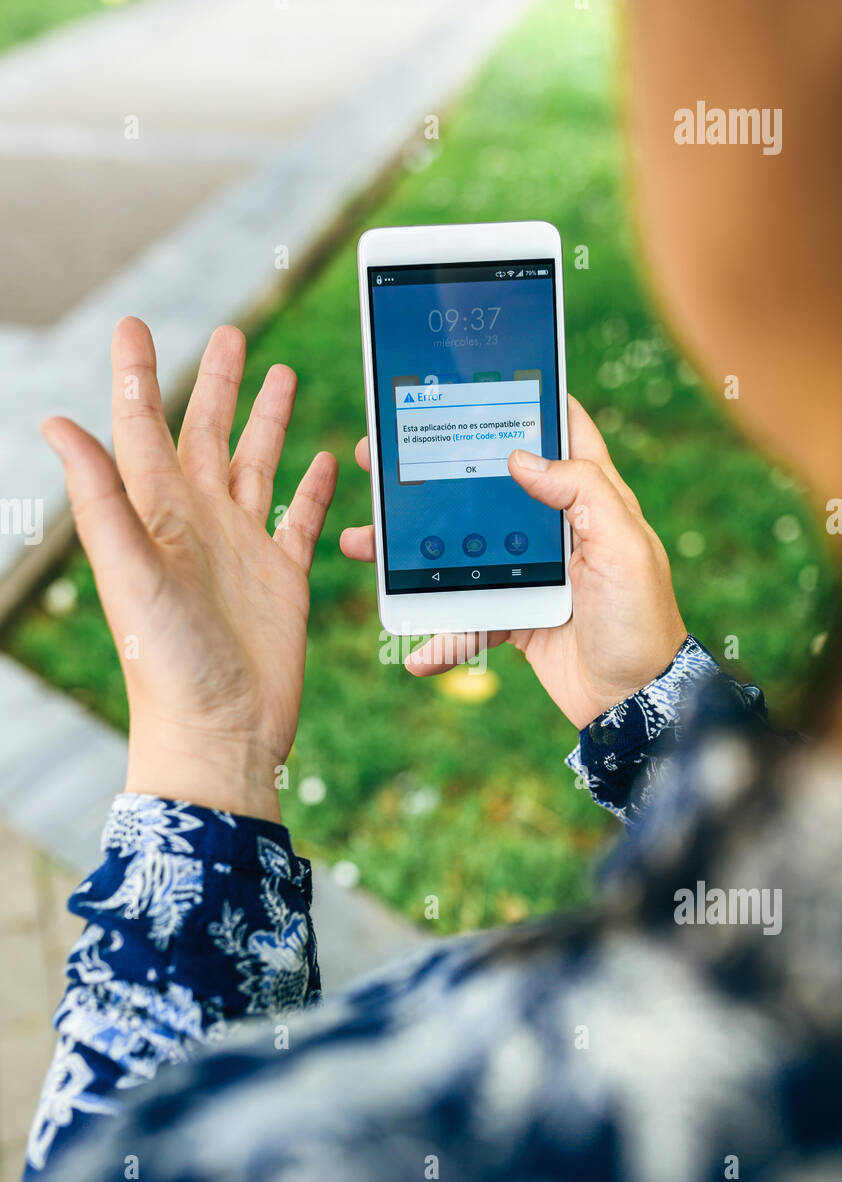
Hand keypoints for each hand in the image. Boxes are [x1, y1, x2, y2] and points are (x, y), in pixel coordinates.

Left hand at [43, 316, 336, 822]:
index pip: (142, 428)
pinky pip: (300, 518)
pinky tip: (323, 459)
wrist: (220, 735)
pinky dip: (313, 488)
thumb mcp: (129, 573)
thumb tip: (57, 424)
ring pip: (257, 465)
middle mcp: (199, 522)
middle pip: (207, 435)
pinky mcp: (284, 578)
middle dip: (216, 383)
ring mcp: (244, 548)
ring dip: (267, 421)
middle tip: (231, 332)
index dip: (137, 375)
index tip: (134, 325)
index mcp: (157, 514)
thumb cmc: (166, 663)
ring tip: (280, 372)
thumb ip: (101, 498)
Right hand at [340, 396, 685, 729]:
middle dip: (433, 472)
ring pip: (460, 549)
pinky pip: (467, 619)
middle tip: (380, 458)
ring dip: (411, 552)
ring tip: (365, 546)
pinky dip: (441, 635)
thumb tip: (521, 456)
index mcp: (590, 499)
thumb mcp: (624, 549)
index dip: (525, 399)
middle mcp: (556, 529)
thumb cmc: (642, 620)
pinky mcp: (515, 615)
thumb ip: (583, 493)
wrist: (635, 703)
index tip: (472, 381)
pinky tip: (418, 651)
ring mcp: (531, 572)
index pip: (560, 430)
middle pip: (486, 486)